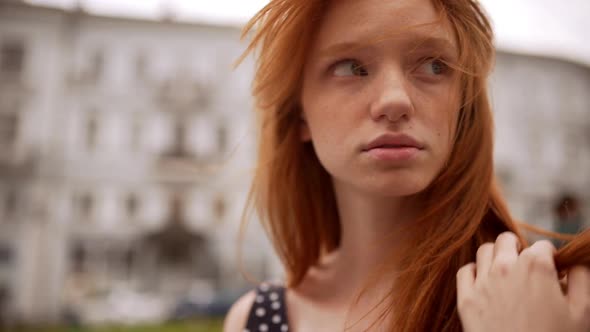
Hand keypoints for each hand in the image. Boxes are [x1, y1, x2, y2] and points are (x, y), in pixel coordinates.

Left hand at [456, 232, 589, 331]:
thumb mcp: (583, 311)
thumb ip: (581, 278)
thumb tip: (574, 264)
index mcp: (536, 266)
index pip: (543, 247)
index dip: (550, 259)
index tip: (552, 273)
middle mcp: (505, 267)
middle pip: (507, 240)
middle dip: (518, 250)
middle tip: (526, 269)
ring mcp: (482, 282)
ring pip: (484, 251)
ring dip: (496, 257)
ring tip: (507, 274)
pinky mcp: (466, 299)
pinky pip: (465, 271)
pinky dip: (474, 273)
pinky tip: (486, 284)